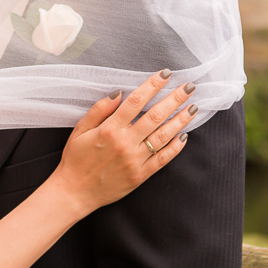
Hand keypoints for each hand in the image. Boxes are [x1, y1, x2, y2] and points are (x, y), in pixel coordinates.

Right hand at [50, 70, 195, 213]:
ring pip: (163, 136)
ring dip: (180, 121)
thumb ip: (99, 109)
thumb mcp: (80, 130)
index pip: (136, 101)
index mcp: (110, 129)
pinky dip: (175, 148)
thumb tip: (119, 92)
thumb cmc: (75, 159)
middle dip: (174, 99)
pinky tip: (184, 136)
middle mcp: (125, 143)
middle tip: (189, 87)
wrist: (74, 192)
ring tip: (193, 108)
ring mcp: (134, 160)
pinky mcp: (140, 175)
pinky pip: (162, 160)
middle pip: (155, 116)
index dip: (152, 85)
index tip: (165, 74)